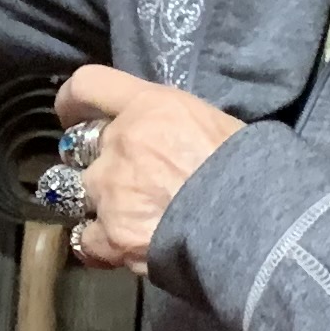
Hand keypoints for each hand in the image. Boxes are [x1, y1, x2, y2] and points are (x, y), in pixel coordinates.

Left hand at [53, 66, 241, 276]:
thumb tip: (165, 135)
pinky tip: (120, 245)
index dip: (73, 99)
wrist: (257, 225)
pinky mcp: (112, 237)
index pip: (89, 84)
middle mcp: (120, 143)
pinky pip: (85, 239)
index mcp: (149, 107)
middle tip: (122, 175)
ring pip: (79, 192)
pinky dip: (100, 243)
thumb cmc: (250, 169)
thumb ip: (172, 123)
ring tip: (129, 214)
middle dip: (95, 159)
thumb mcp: (213, 123)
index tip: (71, 112)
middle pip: (80, 145)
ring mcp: (110, 192)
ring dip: (100, 201)